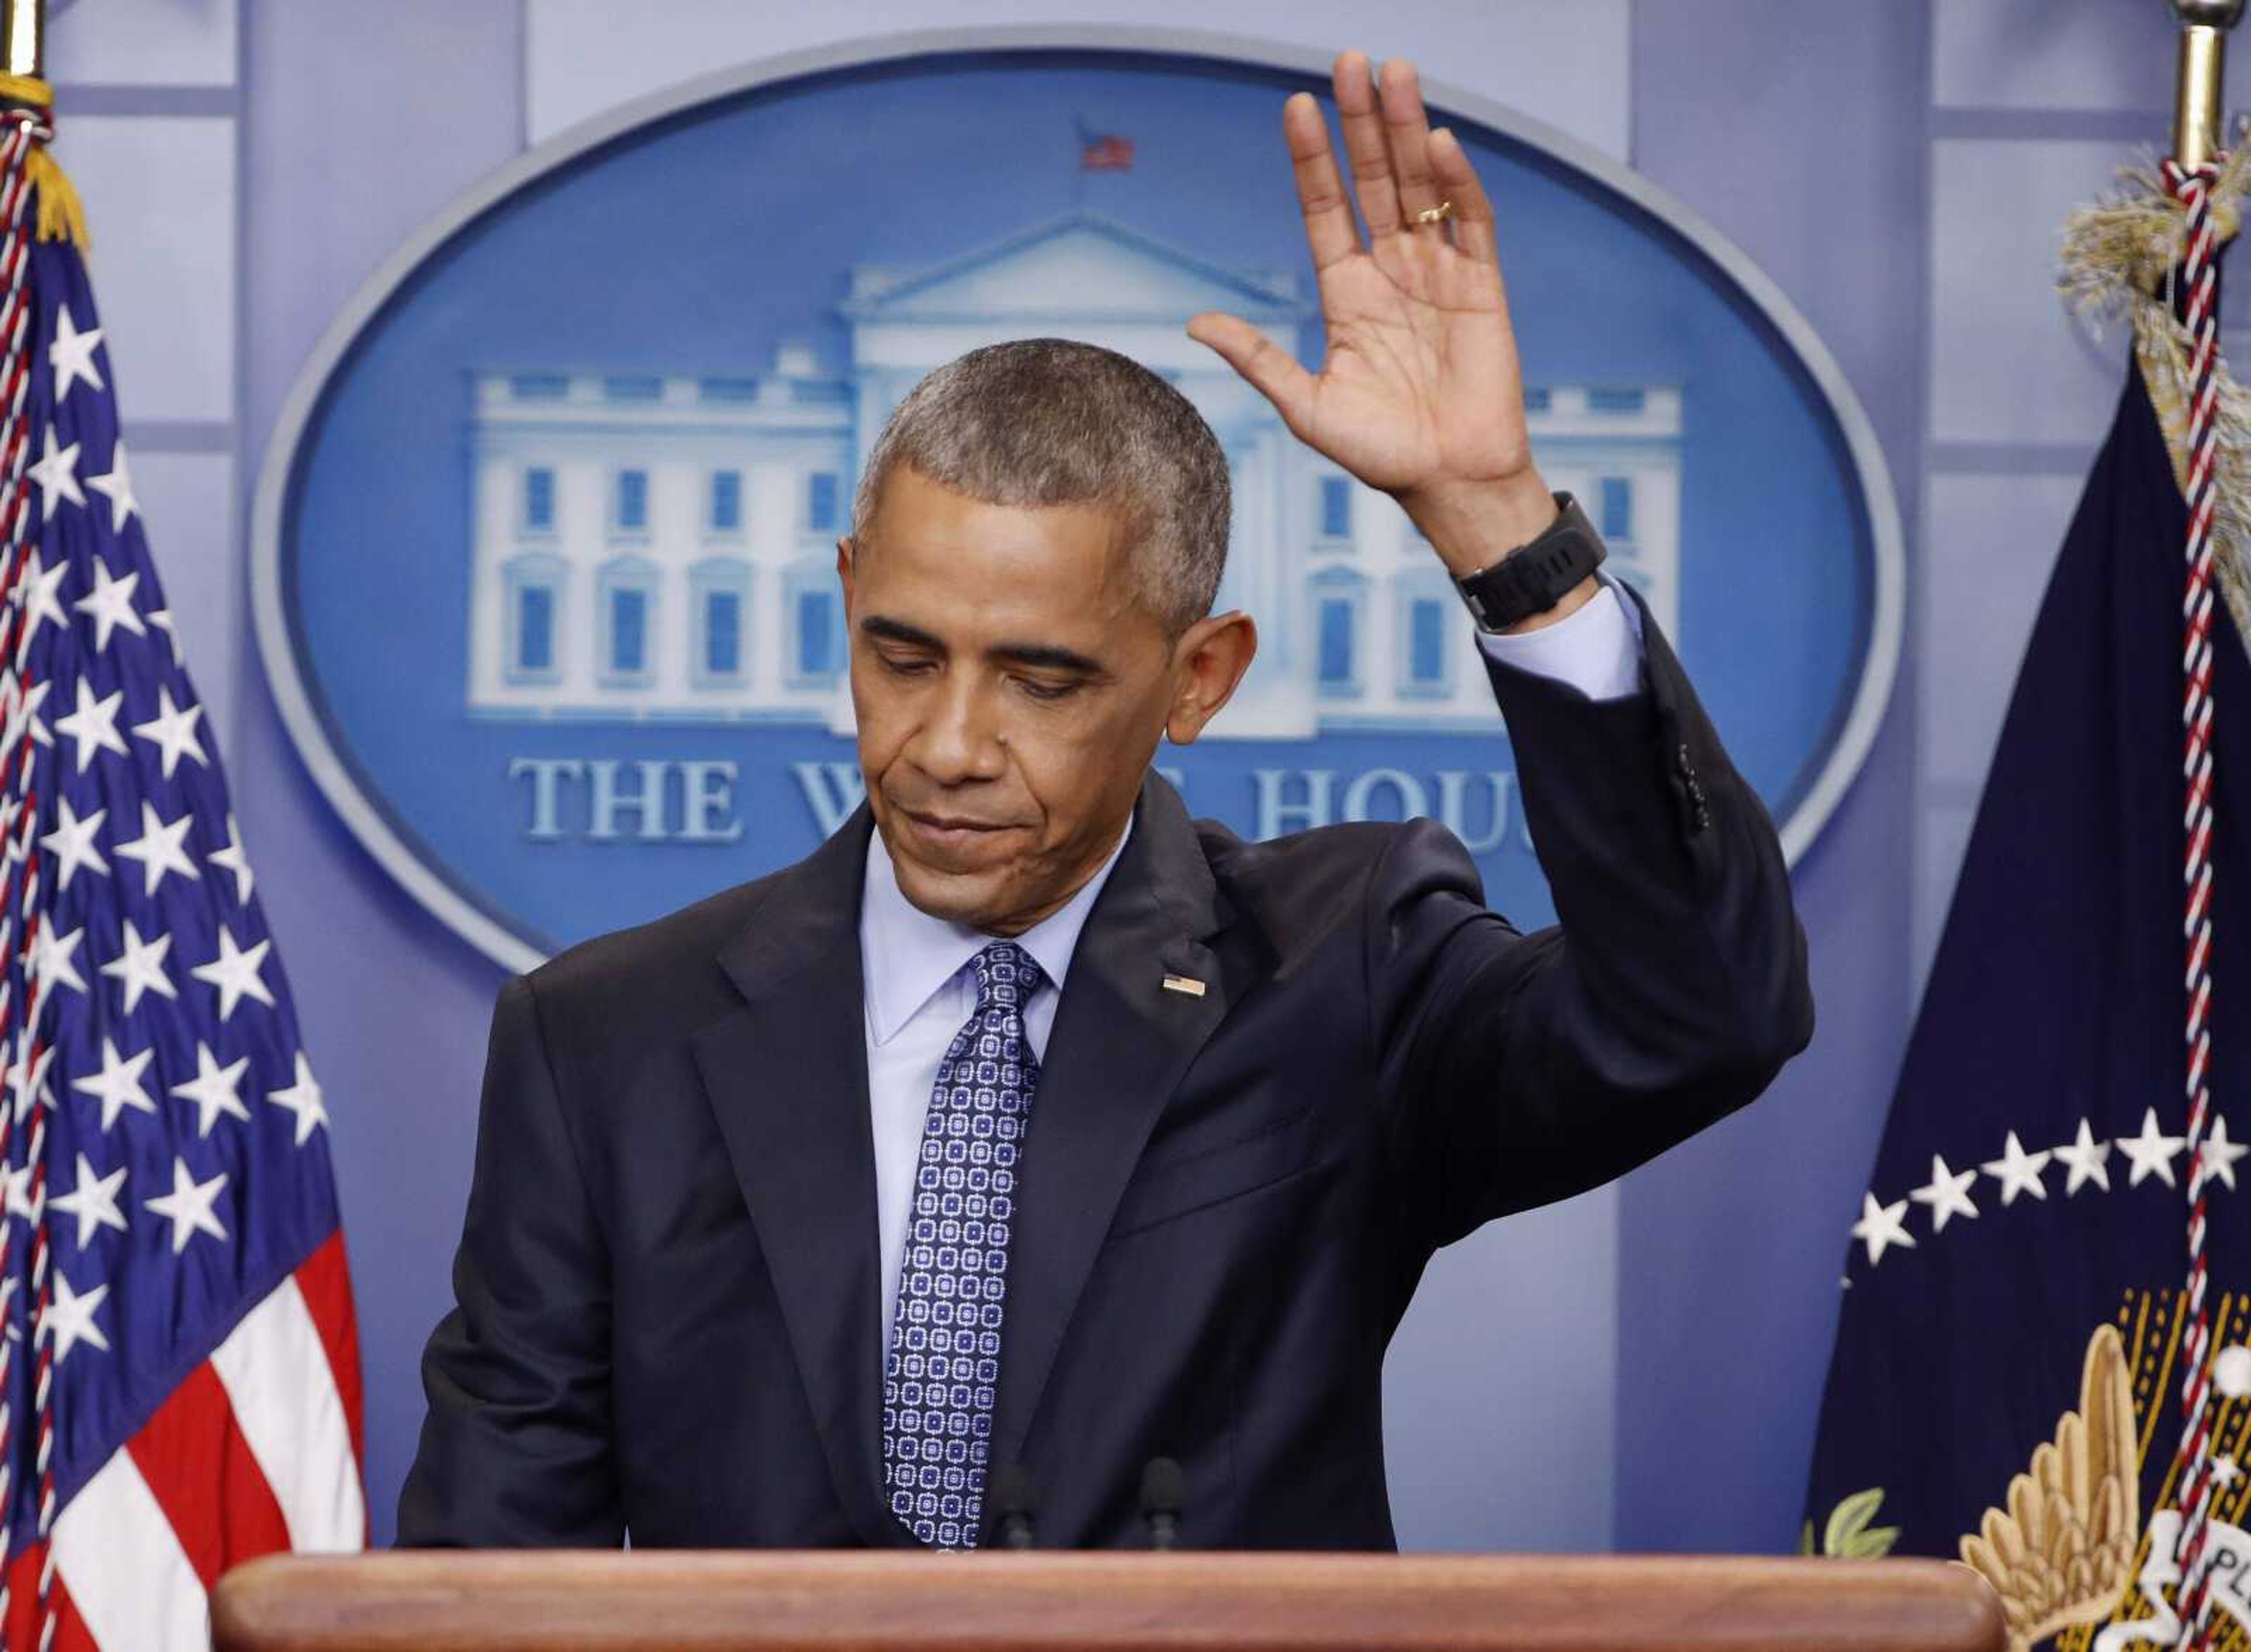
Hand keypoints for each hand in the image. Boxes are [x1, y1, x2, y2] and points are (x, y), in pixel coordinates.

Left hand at [1187, 51, 1564, 587]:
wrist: (1448, 481)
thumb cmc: (1379, 452)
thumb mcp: (1307, 405)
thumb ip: (1258, 358)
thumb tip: (1195, 324)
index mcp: (1347, 293)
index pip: (1325, 209)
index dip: (1311, 160)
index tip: (1294, 108)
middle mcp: (1392, 271)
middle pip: (1372, 181)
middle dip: (1360, 123)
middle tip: (1349, 61)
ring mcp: (1439, 274)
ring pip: (1420, 187)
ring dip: (1406, 131)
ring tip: (1393, 75)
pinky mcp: (1483, 288)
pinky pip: (1470, 225)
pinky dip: (1458, 185)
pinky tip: (1438, 145)